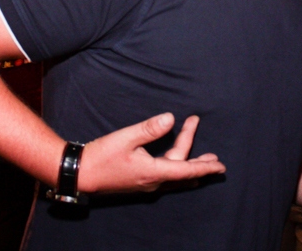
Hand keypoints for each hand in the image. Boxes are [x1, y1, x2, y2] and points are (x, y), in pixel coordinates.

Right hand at [77, 113, 224, 194]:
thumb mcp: (125, 138)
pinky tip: (177, 165)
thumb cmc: (101, 156)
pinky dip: (177, 168)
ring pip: (174, 173)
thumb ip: (149, 129)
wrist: (80, 173)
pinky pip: (165, 175)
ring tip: (205, 161)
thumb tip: (171, 119)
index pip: (185, 168)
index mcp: (153, 171)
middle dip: (198, 158)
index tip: (221, 166)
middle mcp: (152, 180)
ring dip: (188, 164)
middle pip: (181, 167)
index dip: (204, 167)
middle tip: (215, 153)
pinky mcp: (138, 180)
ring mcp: (145, 182)